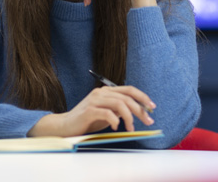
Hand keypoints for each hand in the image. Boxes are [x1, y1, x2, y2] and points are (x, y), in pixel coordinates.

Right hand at [28, 85, 155, 137]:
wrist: (65, 126)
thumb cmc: (86, 121)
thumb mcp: (106, 113)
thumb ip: (118, 109)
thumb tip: (137, 110)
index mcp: (106, 91)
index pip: (129, 90)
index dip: (142, 97)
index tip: (152, 107)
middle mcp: (101, 92)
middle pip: (127, 97)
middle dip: (140, 110)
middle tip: (148, 121)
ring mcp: (94, 100)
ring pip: (120, 104)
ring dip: (130, 117)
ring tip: (131, 128)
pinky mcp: (89, 110)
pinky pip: (108, 113)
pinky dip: (115, 121)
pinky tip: (116, 127)